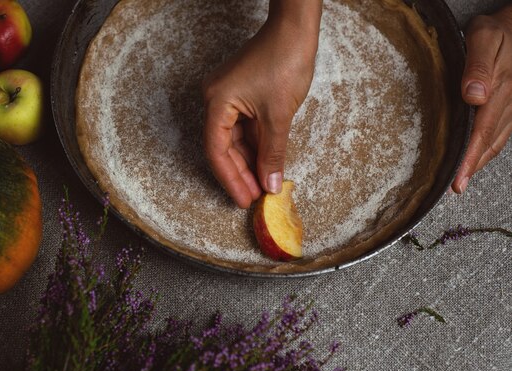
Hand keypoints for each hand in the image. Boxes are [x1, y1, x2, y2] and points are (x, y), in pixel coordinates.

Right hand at [202, 0, 321, 207]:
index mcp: (216, 103)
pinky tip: (265, 164)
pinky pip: (244, 128)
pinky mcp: (241, 96)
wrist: (295, 29)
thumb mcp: (279, 116)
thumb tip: (271, 184)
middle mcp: (216, 101)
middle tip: (255, 197)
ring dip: (249, 163)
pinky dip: (255, 147)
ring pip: (235, 140)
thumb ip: (273, 154)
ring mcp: (228, 98)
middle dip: (241, 174)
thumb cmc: (284, 61)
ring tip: (263, 185)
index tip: (244, 199)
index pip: (217, 151)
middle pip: (224, 148)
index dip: (230, 178)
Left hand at [453, 6, 511, 193]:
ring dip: (480, 161)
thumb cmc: (498, 30)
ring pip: (497, 140)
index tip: (458, 179)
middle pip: (489, 141)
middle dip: (472, 167)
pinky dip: (488, 148)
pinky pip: (501, 131)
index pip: (482, 131)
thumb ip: (477, 65)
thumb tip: (473, 95)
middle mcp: (509, 100)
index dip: (470, 157)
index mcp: (500, 88)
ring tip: (462, 179)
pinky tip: (476, 157)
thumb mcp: (484, 37)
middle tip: (456, 187)